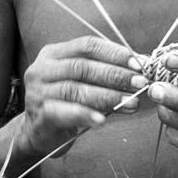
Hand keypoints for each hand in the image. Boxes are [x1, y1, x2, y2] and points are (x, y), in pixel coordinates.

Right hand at [20, 36, 148, 156]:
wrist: (38, 133)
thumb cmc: (66, 102)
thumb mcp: (81, 80)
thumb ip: (103, 71)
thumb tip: (139, 66)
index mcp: (54, 53)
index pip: (86, 45)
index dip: (114, 52)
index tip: (137, 62)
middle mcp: (43, 69)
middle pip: (82, 66)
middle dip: (115, 74)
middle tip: (139, 83)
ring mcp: (38, 92)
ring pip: (76, 89)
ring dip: (108, 96)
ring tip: (132, 103)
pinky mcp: (40, 115)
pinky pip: (66, 112)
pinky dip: (86, 115)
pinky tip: (103, 120)